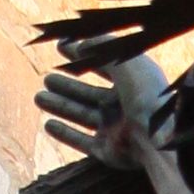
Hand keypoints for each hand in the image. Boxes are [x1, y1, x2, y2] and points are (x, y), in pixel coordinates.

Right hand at [36, 49, 169, 169]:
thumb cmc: (145, 95)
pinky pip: (82, 141)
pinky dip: (65, 133)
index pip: (105, 67)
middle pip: (90, 94)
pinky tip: (47, 124)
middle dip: (68, 86)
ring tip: (38, 97)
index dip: (83, 56)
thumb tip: (79, 42)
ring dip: (60, 106)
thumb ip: (101, 48)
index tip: (61, 48)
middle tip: (47, 78)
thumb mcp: (125, 60)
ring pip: (82, 115)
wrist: (156, 137)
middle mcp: (124, 106)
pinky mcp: (107, 151)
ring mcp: (115, 129)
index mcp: (133, 83)